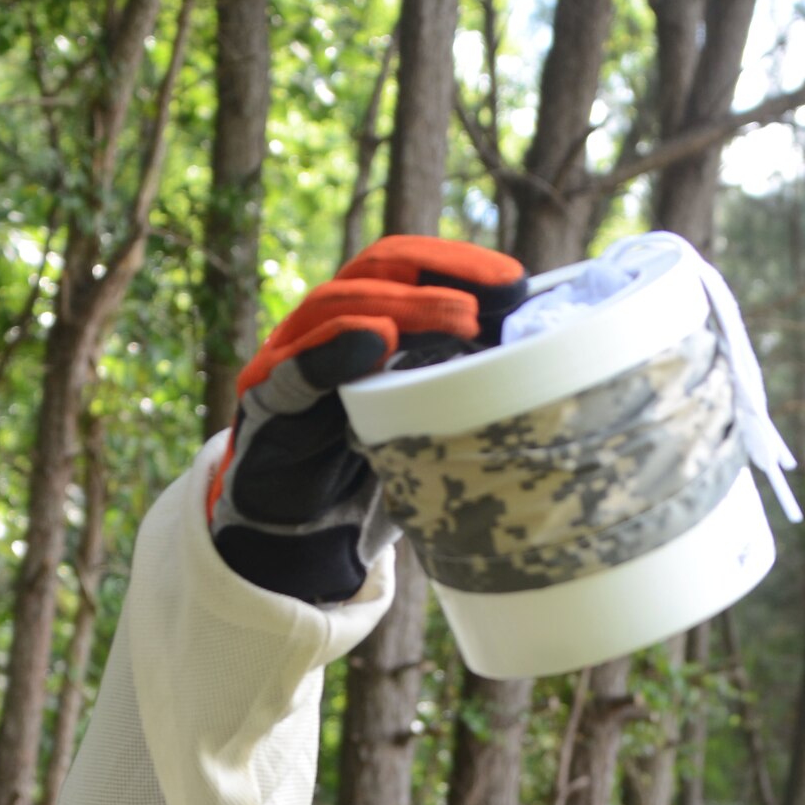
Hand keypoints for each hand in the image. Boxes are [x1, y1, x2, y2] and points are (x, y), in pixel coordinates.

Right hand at [207, 237, 526, 601]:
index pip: (408, 268)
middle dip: (442, 274)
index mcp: (364, 325)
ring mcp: (289, 359)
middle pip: (378, 271)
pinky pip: (295, 367)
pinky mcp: (265, 403)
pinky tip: (376, 338)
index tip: (518, 284)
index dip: (460, 265)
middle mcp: (324, 329)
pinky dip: (334, 348)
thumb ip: (460, 394)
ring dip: (405, 307)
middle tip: (500, 296)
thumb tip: (538, 372)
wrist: (297, 540)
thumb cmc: (369, 479)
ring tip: (461, 318)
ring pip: (339, 305)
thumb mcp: (428, 429)